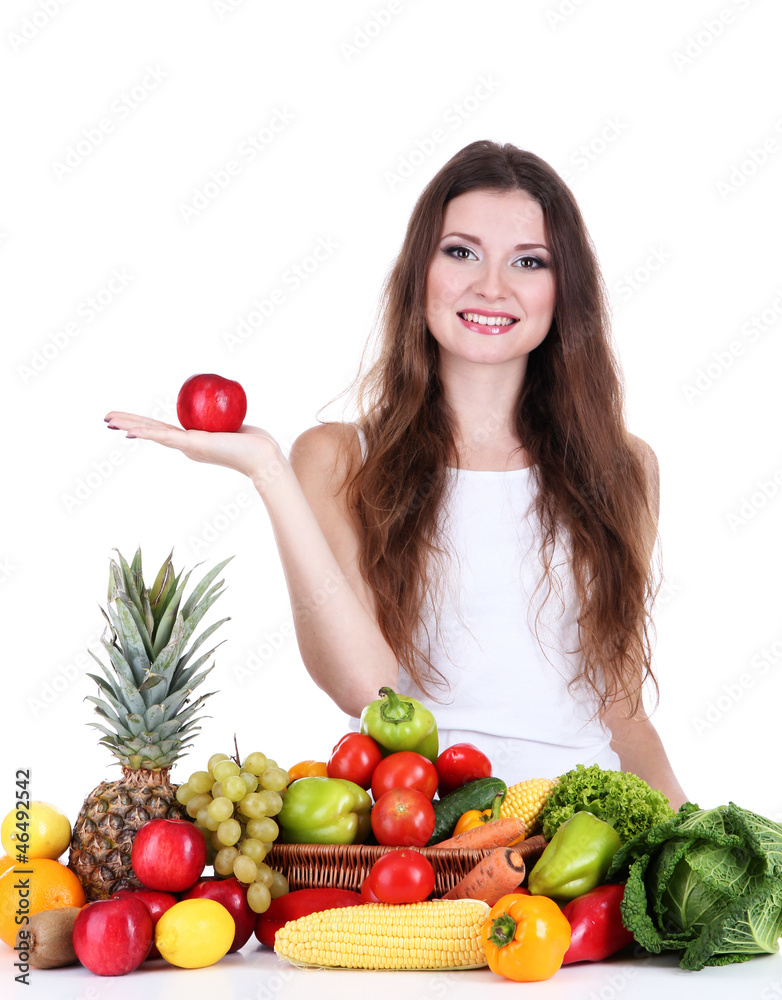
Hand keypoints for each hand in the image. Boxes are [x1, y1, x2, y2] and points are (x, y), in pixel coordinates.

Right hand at [104, 411, 285, 490]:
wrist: (263, 456)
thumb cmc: (254, 441)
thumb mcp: (233, 425)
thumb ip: (224, 417)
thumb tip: (224, 404)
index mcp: (193, 441)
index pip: (163, 431)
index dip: (144, 425)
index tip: (128, 424)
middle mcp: (187, 446)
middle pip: (152, 431)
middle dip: (128, 424)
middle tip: (106, 419)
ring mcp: (187, 446)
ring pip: (152, 433)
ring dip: (129, 426)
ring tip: (109, 421)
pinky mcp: (192, 445)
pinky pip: (165, 436)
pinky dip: (146, 432)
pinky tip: (130, 429)